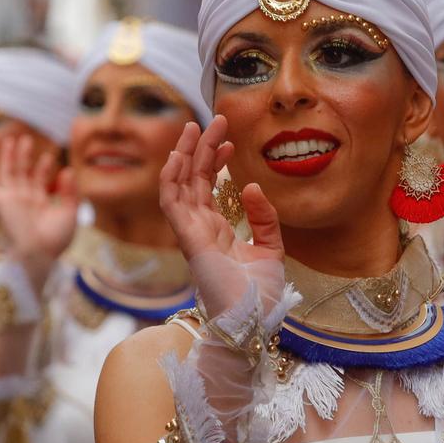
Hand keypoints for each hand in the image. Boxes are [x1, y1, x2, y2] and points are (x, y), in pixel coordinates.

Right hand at [0, 134, 77, 286]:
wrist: (39, 253)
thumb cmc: (55, 240)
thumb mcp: (69, 213)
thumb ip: (70, 192)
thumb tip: (68, 170)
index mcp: (39, 205)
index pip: (40, 181)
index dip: (44, 168)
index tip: (50, 157)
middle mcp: (25, 200)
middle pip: (22, 173)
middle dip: (24, 156)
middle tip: (26, 139)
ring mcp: (12, 200)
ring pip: (8, 173)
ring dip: (9, 156)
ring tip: (13, 139)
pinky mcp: (1, 202)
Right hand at [157, 117, 284, 320]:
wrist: (253, 322)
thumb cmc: (259, 296)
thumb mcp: (271, 249)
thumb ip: (264, 219)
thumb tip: (250, 186)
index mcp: (216, 232)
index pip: (208, 188)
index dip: (216, 161)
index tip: (231, 141)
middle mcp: (200, 229)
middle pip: (194, 179)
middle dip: (202, 148)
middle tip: (217, 120)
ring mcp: (191, 233)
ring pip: (180, 184)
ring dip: (185, 154)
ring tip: (196, 126)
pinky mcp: (188, 240)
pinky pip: (171, 203)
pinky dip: (171, 177)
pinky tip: (179, 155)